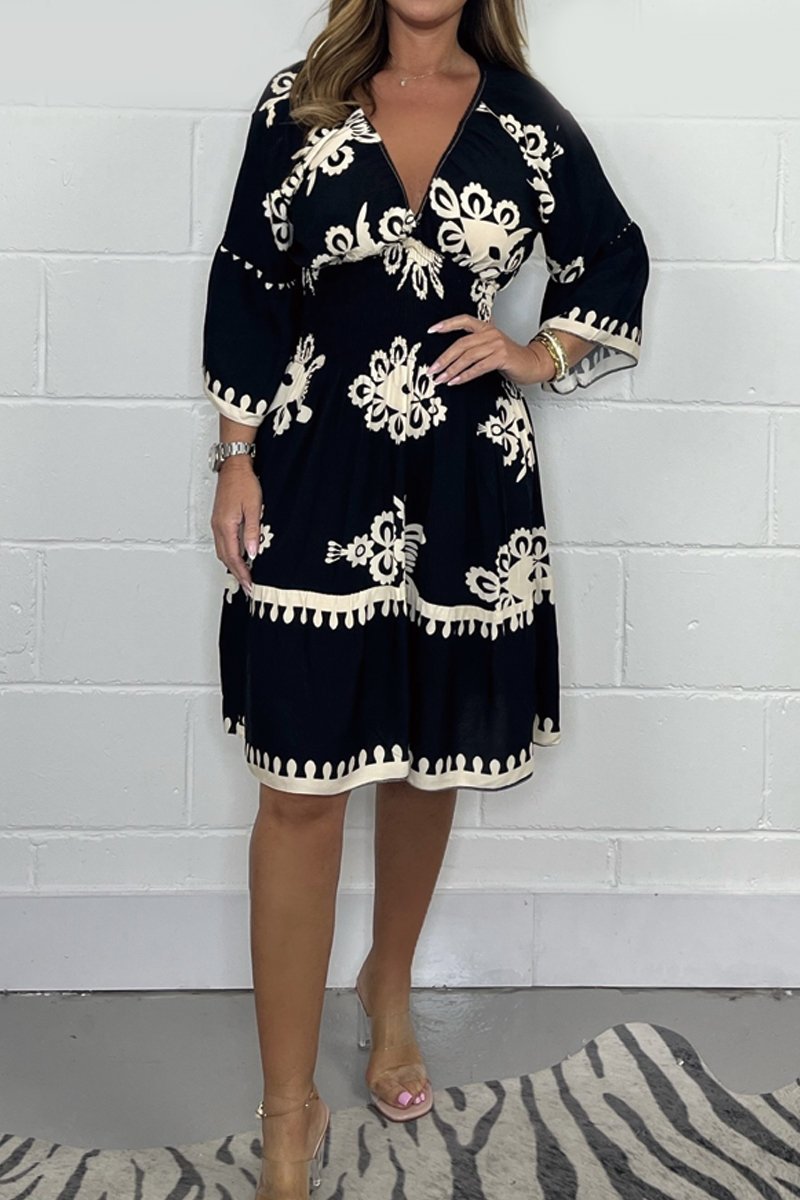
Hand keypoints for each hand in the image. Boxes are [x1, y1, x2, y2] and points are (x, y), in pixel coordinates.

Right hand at [210, 457, 261, 596]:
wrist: (234, 467)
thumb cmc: (244, 483)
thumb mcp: (254, 508)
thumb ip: (252, 532)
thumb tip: (252, 553)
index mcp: (226, 526)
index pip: (234, 557)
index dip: (242, 573)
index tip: (249, 585)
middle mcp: (218, 527)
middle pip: (225, 558)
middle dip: (236, 574)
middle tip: (248, 587)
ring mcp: (217, 523)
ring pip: (222, 551)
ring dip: (233, 565)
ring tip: (244, 576)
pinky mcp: (219, 520)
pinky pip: (223, 543)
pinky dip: (230, 554)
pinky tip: (239, 557)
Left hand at [426, 315, 554, 387]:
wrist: (534, 363)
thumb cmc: (511, 359)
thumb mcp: (492, 348)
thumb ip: (475, 347)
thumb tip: (451, 358)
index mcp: (486, 328)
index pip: (464, 320)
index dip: (447, 324)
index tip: (431, 330)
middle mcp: (490, 333)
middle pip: (461, 343)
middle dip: (444, 358)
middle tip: (432, 369)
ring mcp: (496, 345)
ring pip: (467, 356)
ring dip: (451, 369)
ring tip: (441, 379)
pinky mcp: (501, 357)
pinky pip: (478, 367)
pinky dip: (465, 375)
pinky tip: (456, 381)